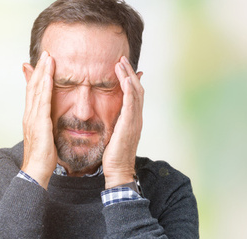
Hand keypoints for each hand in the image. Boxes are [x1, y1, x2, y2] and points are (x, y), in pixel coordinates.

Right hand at [21, 51, 56, 188]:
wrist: (36, 171)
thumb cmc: (43, 158)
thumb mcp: (46, 137)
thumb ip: (48, 126)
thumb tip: (52, 120)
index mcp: (31, 118)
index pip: (34, 93)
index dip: (37, 77)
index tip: (44, 63)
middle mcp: (29, 115)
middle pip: (33, 87)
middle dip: (39, 69)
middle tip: (45, 53)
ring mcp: (32, 118)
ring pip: (36, 90)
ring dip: (42, 72)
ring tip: (47, 58)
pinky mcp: (39, 123)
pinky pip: (42, 101)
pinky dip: (44, 87)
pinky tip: (48, 76)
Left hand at [103, 56, 143, 188]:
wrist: (118, 172)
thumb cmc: (113, 156)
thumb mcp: (113, 135)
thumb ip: (113, 122)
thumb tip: (108, 115)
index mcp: (133, 120)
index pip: (134, 94)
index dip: (130, 78)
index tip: (122, 66)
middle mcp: (137, 118)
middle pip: (137, 89)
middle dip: (130, 72)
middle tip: (122, 58)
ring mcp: (135, 121)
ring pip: (135, 93)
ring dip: (129, 76)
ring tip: (121, 63)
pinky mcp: (129, 126)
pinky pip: (131, 104)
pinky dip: (129, 90)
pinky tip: (125, 79)